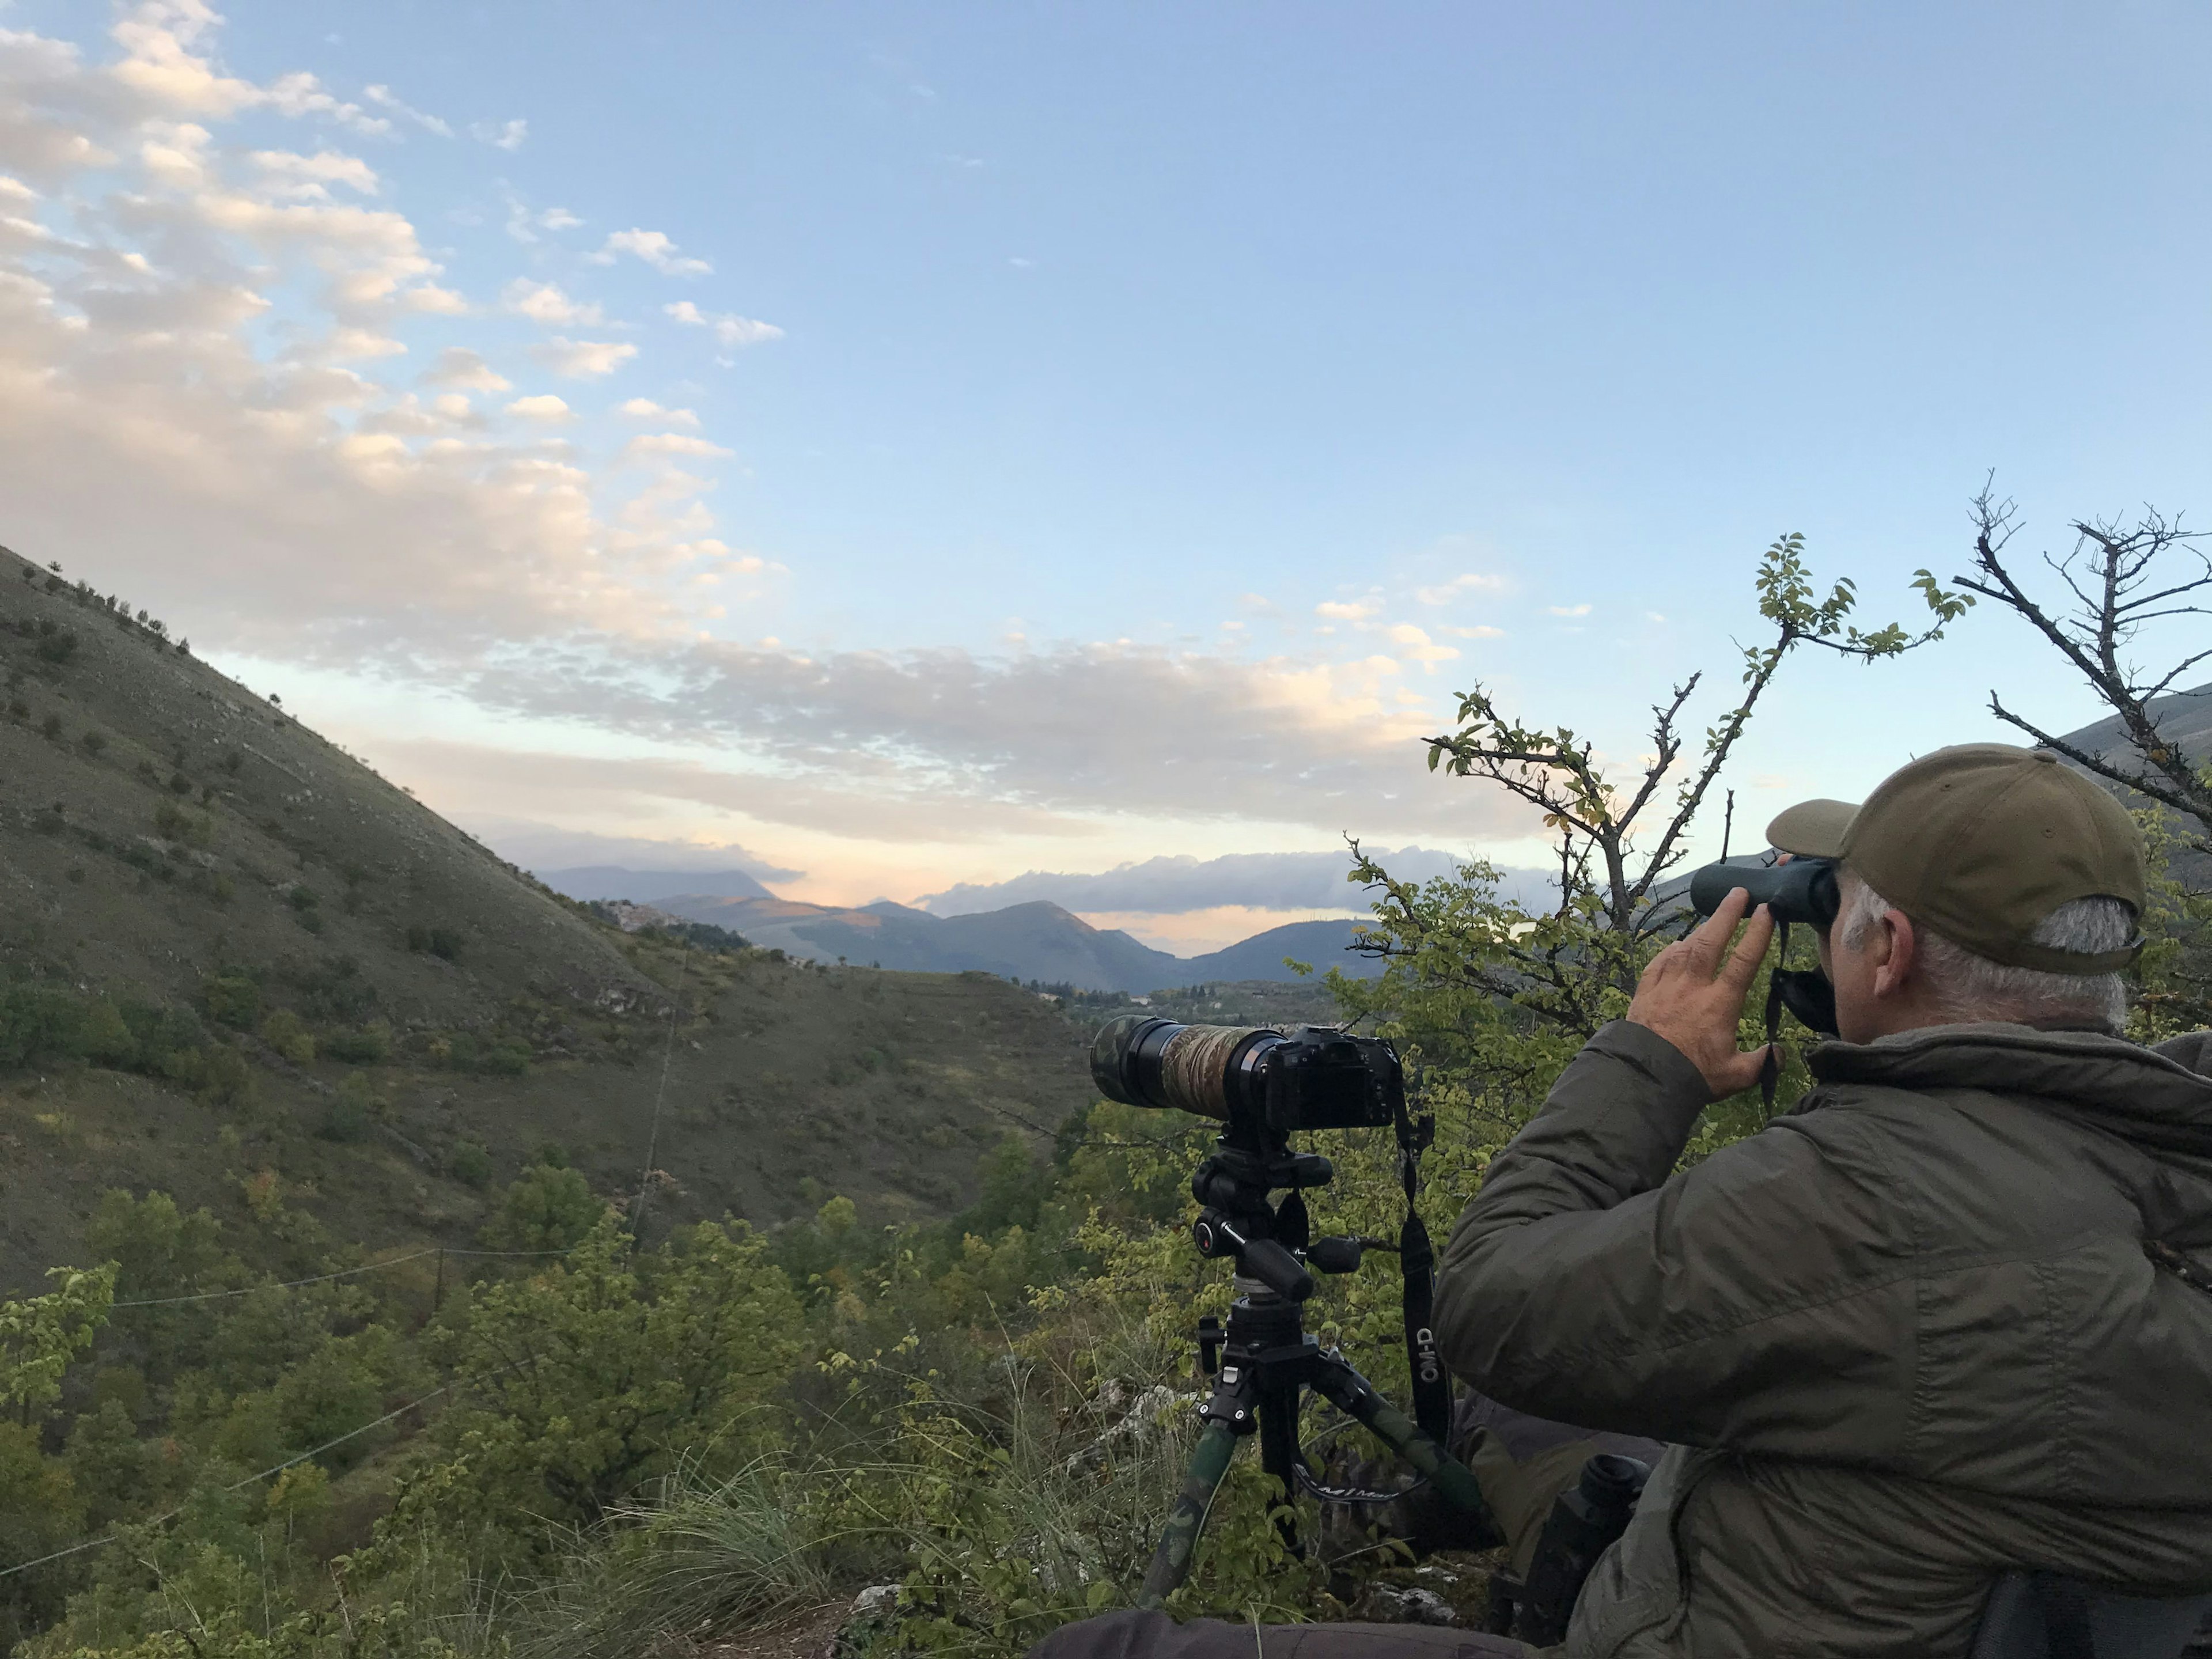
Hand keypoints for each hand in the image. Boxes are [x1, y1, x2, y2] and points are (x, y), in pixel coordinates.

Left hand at [1627, 886, 1775, 1096]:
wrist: (1644, 1079)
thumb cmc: (1693, 1077)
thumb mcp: (1736, 1076)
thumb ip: (1762, 1063)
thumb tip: (1779, 1054)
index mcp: (1719, 1003)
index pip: (1744, 961)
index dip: (1757, 934)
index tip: (1767, 911)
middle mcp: (1693, 987)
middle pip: (1710, 941)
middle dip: (1726, 914)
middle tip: (1739, 893)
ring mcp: (1666, 986)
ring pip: (1684, 947)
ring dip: (1700, 930)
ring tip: (1713, 919)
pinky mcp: (1645, 991)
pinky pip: (1660, 961)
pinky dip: (1671, 950)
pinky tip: (1678, 946)